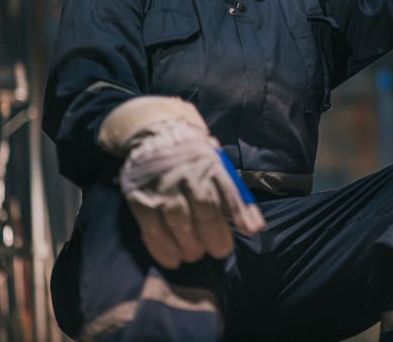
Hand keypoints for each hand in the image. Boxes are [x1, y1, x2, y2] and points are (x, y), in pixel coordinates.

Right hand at [98, 97, 264, 268]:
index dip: (234, 220)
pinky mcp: (138, 197)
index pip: (226, 195)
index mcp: (209, 164)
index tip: (236, 240)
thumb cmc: (194, 158)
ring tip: (195, 255)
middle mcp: (185, 173)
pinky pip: (150, 228)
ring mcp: (160, 185)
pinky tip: (173, 259)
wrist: (156, 133)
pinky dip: (162, 248)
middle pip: (203, 210)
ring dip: (188, 245)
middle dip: (212, 237)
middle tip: (217, 252)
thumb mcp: (219, 167)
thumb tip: (255, 228)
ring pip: (177, 222)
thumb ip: (236, 198)